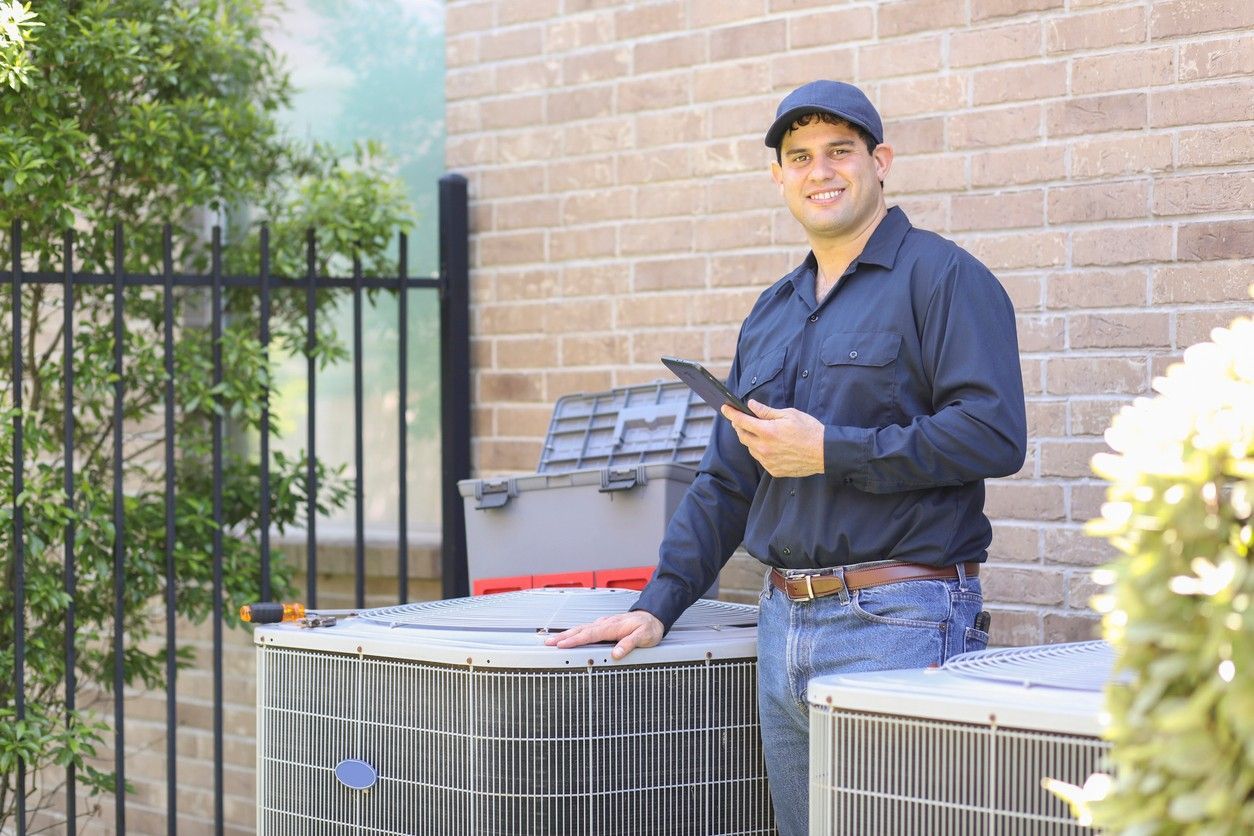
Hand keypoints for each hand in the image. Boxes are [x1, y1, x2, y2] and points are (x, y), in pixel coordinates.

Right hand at [544, 610, 663, 659]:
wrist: (654, 616)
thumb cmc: (649, 628)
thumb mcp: (644, 637)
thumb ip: (629, 644)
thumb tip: (616, 654)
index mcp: (613, 627)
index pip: (590, 634)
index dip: (575, 640)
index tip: (561, 645)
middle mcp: (606, 623)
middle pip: (580, 630)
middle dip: (563, 636)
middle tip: (547, 643)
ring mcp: (604, 624)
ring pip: (582, 629)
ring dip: (566, 634)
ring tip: (553, 640)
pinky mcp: (604, 625)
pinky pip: (587, 629)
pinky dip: (576, 632)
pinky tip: (570, 636)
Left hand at [721, 399, 824, 477]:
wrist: (824, 453)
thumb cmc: (809, 430)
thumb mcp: (789, 414)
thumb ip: (766, 411)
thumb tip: (751, 405)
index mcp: (767, 431)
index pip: (741, 421)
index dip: (731, 413)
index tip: (725, 408)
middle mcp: (764, 448)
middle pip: (742, 436)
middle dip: (739, 426)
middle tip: (741, 419)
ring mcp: (768, 461)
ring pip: (750, 448)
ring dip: (750, 439)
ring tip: (759, 431)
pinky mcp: (774, 470)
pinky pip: (760, 459)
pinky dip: (760, 450)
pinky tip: (770, 445)